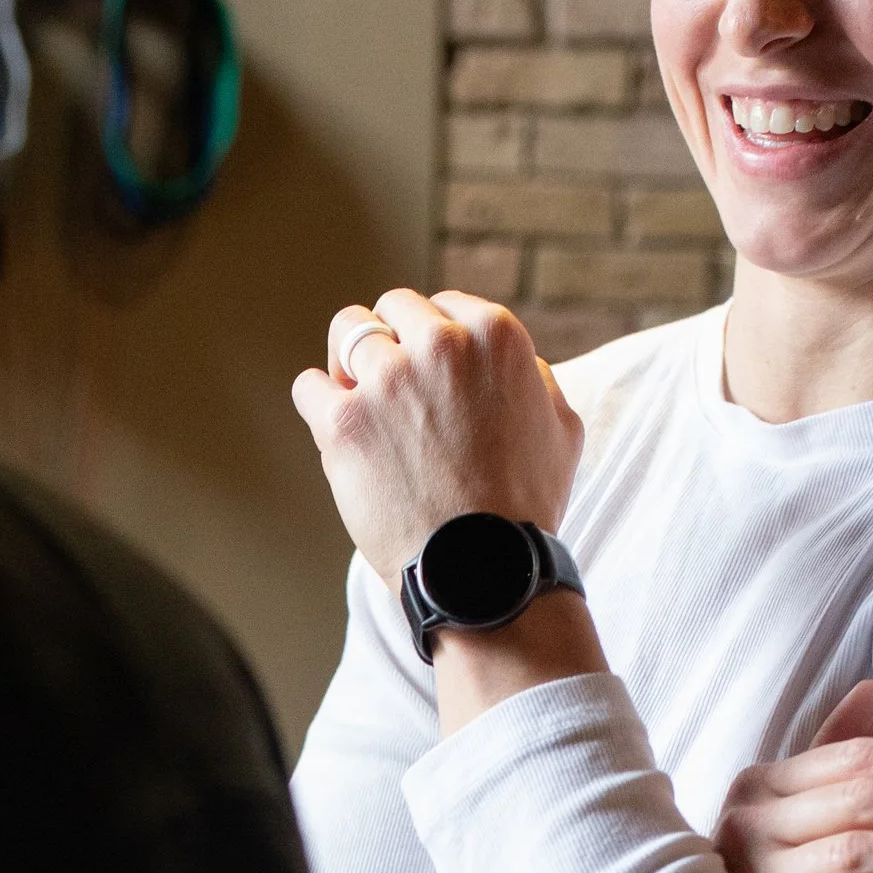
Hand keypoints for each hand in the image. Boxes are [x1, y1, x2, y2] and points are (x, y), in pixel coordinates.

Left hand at [293, 290, 584, 593]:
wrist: (481, 568)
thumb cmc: (525, 507)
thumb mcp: (562, 430)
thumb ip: (537, 380)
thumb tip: (520, 361)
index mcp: (495, 335)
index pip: (443, 305)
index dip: (432, 339)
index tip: (429, 373)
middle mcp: (441, 345)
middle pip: (392, 309)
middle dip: (391, 342)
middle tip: (393, 390)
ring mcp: (388, 380)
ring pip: (346, 331)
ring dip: (348, 361)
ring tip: (359, 400)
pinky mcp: (344, 421)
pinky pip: (309, 386)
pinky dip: (318, 404)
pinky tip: (337, 431)